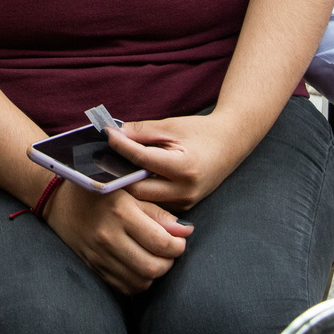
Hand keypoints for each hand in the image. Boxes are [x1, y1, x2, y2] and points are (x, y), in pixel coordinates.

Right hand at [45, 181, 192, 293]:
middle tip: (169, 251)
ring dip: (154, 273)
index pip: (162, 243)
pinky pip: (123, 286)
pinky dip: (137, 281)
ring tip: (154, 257)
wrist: (57, 198)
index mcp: (120, 212)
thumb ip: (157, 212)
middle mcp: (108, 236)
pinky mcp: (92, 266)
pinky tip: (138, 265)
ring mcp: (98, 255)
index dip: (178, 246)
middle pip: (153, 267)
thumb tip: (185, 232)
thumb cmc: (98, 189)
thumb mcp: (129, 190)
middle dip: (169, 262)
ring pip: (140, 281)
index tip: (179, 240)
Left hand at [106, 114, 253, 211]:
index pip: (141, 160)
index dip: (120, 146)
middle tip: (103, 157)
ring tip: (116, 166)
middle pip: (137, 188)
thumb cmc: (201, 132)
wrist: (230, 145)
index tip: (107, 135)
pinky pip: (154, 203)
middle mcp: (185, 190)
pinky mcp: (184, 207)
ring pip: (144, 199)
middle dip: (119, 173)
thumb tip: (115, 134)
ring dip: (129, 184)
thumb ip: (142, 131)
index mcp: (183, 167)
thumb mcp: (171, 126)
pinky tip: (133, 176)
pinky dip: (142, 190)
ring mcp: (185, 202)